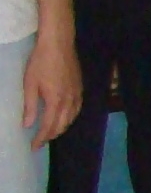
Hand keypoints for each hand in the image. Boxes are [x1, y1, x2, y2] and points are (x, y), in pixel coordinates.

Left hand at [23, 29, 78, 145]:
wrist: (58, 45)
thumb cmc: (40, 62)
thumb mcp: (29, 84)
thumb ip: (30, 106)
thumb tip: (27, 125)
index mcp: (55, 101)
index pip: (48, 126)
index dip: (41, 138)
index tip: (33, 147)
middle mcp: (69, 102)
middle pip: (61, 125)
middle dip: (50, 136)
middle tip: (40, 142)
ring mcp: (77, 95)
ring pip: (71, 119)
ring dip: (61, 128)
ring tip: (51, 133)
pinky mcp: (80, 89)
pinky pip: (77, 110)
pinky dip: (70, 118)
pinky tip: (65, 118)